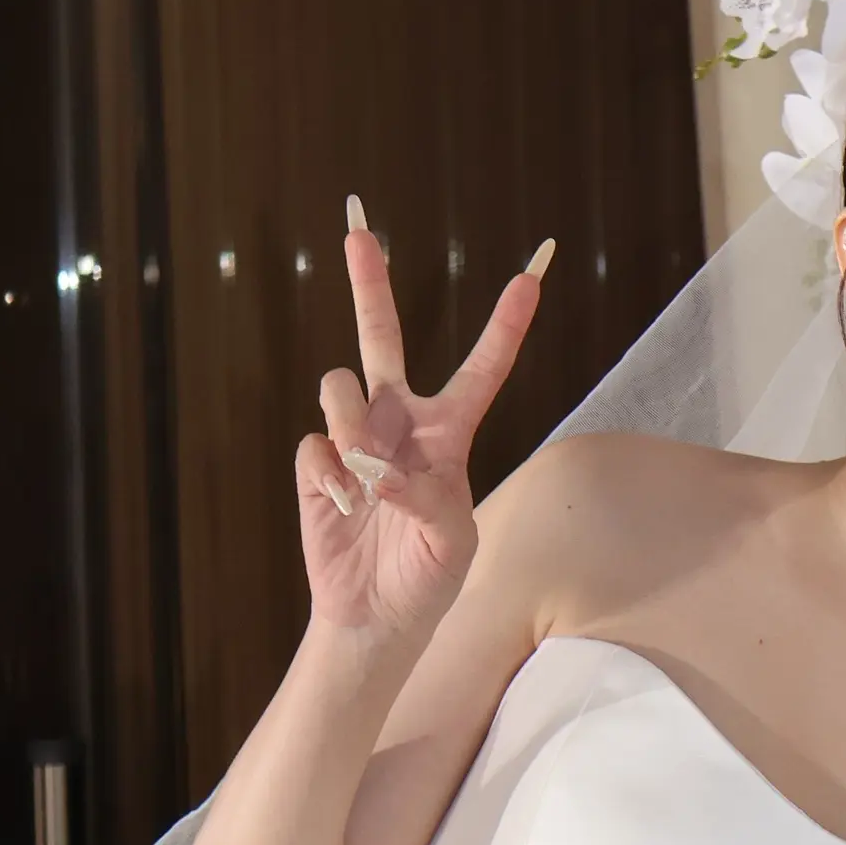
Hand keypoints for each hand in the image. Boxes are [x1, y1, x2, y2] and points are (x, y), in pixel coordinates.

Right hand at [295, 206, 552, 651]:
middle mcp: (400, 422)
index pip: (481, 372)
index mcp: (449, 435)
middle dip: (369, 284)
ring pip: (339, 388)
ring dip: (351, 427)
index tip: (530, 279)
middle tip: (358, 230)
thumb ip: (428, 496)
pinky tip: (343, 507)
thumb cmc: (428, 578)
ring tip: (366, 479)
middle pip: (383, 338)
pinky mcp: (318, 461)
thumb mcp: (453, 543)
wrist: (374, 614)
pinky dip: (330, 477)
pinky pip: (315, 444)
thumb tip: (381, 467)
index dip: (504, 328)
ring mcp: (354, 437)